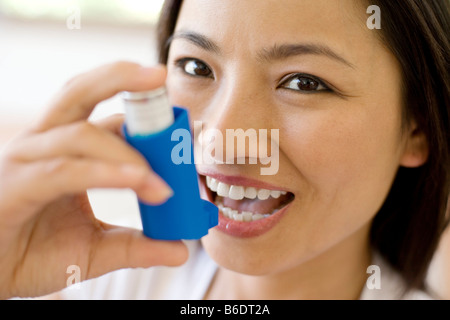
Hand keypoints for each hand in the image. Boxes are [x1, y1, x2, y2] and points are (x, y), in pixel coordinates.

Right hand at [0, 62, 187, 298]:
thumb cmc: (33, 253)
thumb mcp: (97, 250)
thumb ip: (137, 246)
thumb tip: (180, 250)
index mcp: (68, 149)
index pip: (110, 120)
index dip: (147, 120)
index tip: (183, 127)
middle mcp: (46, 144)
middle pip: (80, 93)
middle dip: (120, 78)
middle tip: (160, 76)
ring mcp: (27, 161)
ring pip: (79, 132)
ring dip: (127, 151)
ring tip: (163, 183)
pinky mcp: (16, 185)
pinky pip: (65, 171)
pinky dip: (103, 172)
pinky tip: (137, 179)